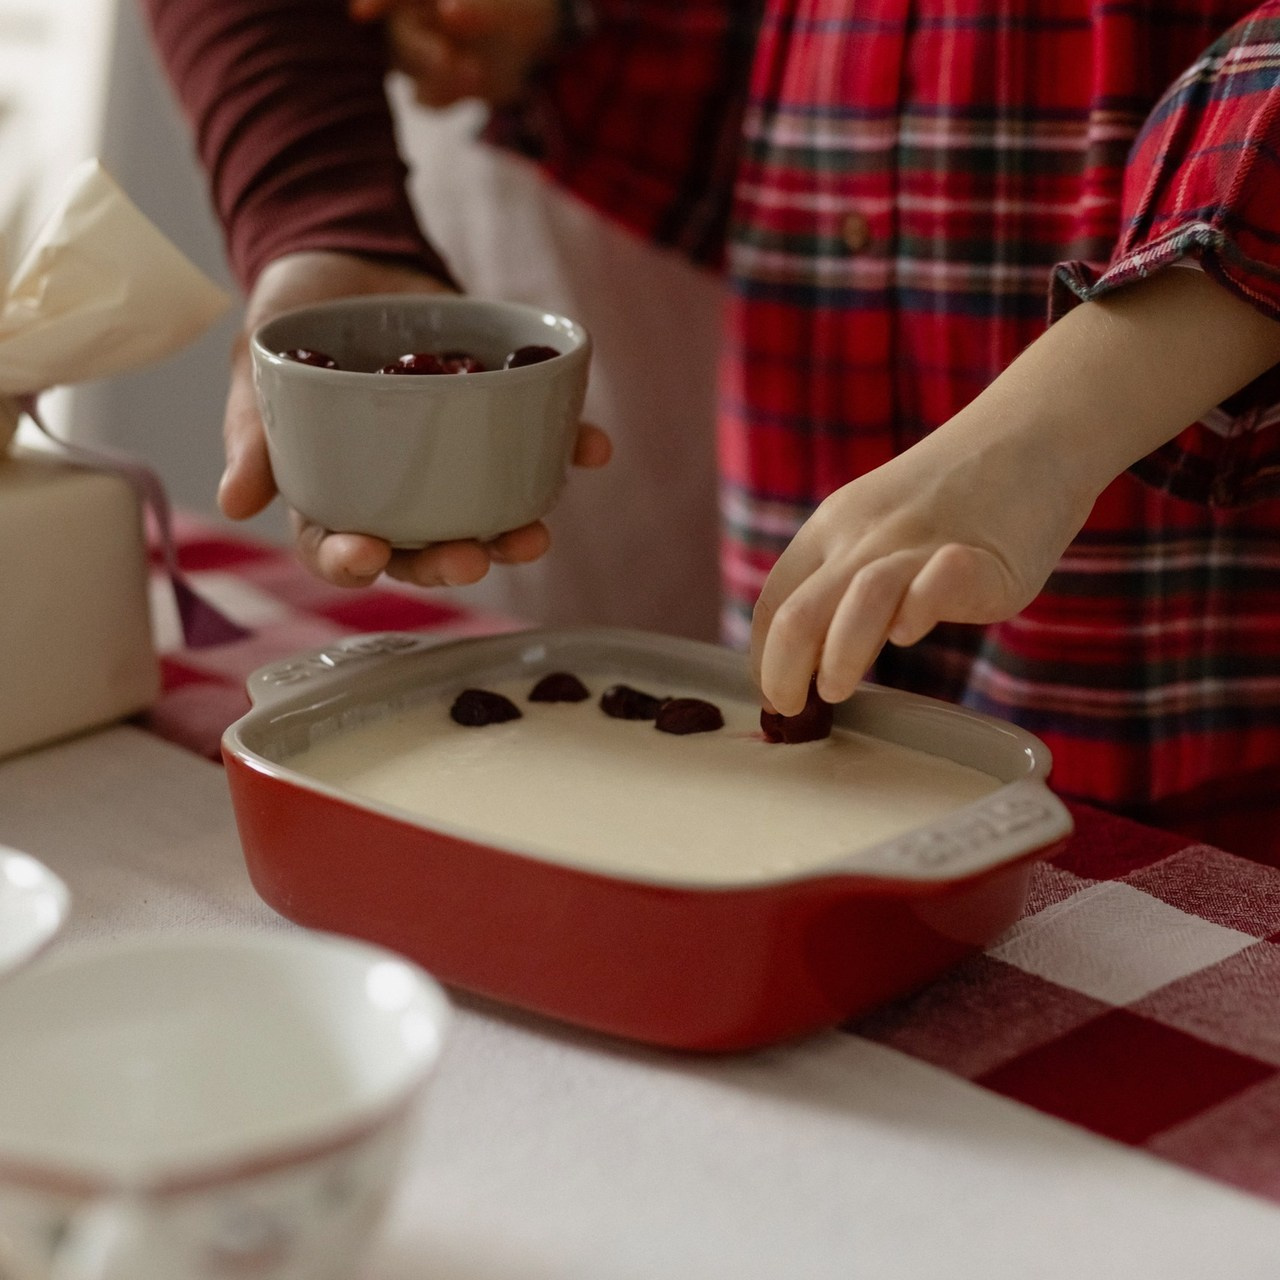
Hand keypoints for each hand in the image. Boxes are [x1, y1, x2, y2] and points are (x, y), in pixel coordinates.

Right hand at [224, 250, 609, 588]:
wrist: (352, 256)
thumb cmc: (292, 320)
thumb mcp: (259, 365)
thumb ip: (251, 430)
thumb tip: (235, 502)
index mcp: (336, 491)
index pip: (341, 546)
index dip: (353, 562)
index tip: (369, 556)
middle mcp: (399, 489)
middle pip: (423, 547)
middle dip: (449, 562)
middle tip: (472, 557)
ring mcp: (452, 457)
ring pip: (483, 512)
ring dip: (513, 531)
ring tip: (535, 532)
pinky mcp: (496, 417)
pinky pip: (536, 443)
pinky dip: (569, 448)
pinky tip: (593, 448)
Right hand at [349, 0, 557, 107]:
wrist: (540, 50)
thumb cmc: (523, 9)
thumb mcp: (514, 7)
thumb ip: (482, 8)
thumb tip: (447, 11)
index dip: (376, 2)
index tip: (361, 14)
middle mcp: (415, 17)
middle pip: (398, 38)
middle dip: (422, 52)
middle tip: (451, 61)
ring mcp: (421, 53)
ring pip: (409, 71)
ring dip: (439, 78)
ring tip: (475, 72)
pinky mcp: (432, 86)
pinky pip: (426, 99)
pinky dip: (447, 97)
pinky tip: (472, 86)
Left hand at [751, 266, 1279, 717]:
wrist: (1031, 431)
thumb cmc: (955, 497)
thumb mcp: (878, 527)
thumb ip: (847, 581)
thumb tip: (814, 661)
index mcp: (832, 529)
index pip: (774, 603)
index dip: (764, 659)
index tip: (775, 698)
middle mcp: (864, 534)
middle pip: (799, 610)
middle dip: (782, 671)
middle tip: (791, 711)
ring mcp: (921, 542)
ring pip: (862, 597)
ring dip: (840, 653)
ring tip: (836, 690)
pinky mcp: (982, 556)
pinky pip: (940, 580)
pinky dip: (920, 609)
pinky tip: (910, 633)